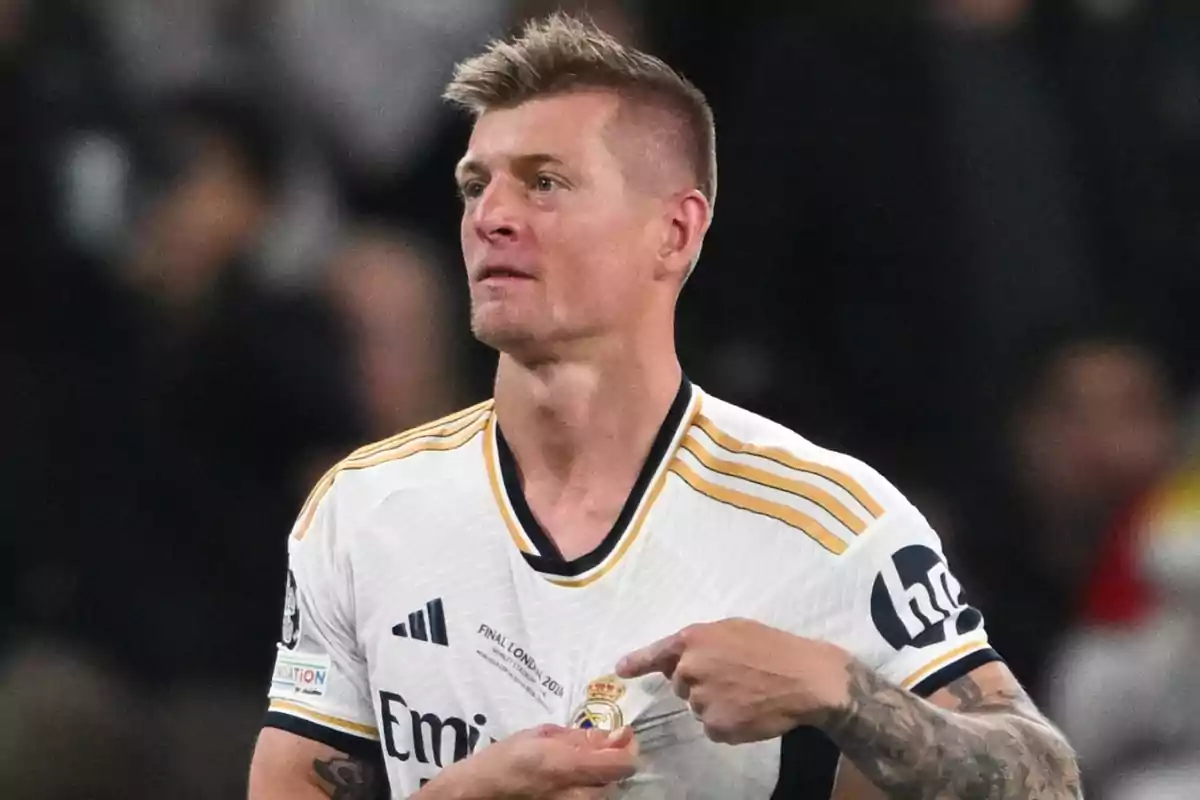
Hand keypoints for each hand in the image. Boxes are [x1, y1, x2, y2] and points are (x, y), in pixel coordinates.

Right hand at [423, 723, 638, 798]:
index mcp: (567, 766)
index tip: (623, 735)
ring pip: (603, 794)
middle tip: (600, 747)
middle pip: (615, 781)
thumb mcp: (541, 734)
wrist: (479, 792)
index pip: (621, 765)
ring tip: (580, 763)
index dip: (628, 749)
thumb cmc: (505, 757)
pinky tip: (571, 779)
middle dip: (612, 763)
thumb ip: (579, 737)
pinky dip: (586, 789)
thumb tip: (614, 735)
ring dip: (600, 777)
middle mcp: (575, 794)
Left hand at [616, 618, 850, 743]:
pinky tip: (750, 711)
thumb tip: (680, 660)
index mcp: (693, 640)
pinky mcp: (716, 726)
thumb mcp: (733, 630)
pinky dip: (728, 723)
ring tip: (747, 693)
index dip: (637, 662)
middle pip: (681, 684)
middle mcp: (690, 669)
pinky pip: (713, 728)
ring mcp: (701, 699)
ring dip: (716, 704)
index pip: (657, 653)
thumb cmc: (772, 648)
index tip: (620, 670)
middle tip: (734, 678)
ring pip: (698, 707)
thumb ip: (702, 642)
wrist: (804, 678)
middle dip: (700, 682)